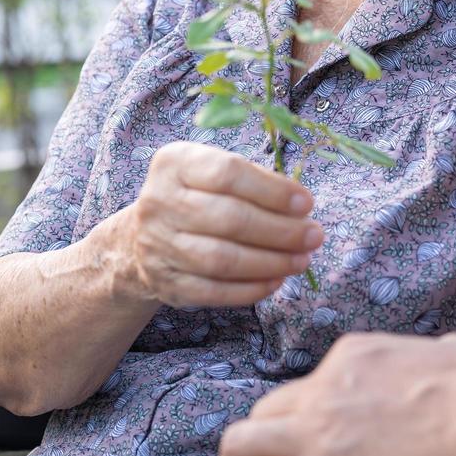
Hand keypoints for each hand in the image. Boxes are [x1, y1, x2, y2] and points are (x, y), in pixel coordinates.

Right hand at [116, 141, 322, 306]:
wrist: (142, 237)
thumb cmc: (196, 195)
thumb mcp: (213, 171)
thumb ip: (253, 180)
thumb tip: (300, 208)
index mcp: (175, 164)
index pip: (228, 173)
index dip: (273, 190)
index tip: (306, 203)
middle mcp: (160, 202)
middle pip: (229, 219)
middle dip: (280, 230)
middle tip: (314, 236)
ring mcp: (159, 245)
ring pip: (223, 259)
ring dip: (271, 262)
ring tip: (302, 260)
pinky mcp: (166, 283)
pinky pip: (214, 291)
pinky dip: (250, 289)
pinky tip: (276, 281)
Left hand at [218, 332, 455, 455]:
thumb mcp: (449, 351)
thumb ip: (423, 357)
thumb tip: (438, 358)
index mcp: (349, 360)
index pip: (295, 398)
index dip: (295, 430)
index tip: (305, 453)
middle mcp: (323, 398)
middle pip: (250, 427)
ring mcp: (321, 442)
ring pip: (242, 455)